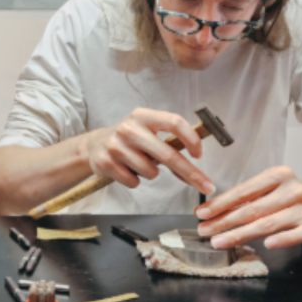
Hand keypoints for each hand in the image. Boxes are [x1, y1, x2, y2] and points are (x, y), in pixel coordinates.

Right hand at [87, 108, 214, 194]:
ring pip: (151, 172)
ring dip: (151, 173)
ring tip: (139, 163)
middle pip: (167, 154)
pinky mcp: (106, 162)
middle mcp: (129, 128)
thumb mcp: (147, 130)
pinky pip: (134, 182)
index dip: (191, 139)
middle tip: (206, 185)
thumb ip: (168, 143)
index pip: (174, 122)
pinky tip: (126, 169)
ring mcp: (116, 146)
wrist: (94, 145)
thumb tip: (194, 166)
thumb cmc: (130, 139)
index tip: (199, 154)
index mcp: (143, 116)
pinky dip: (135, 180)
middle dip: (190, 173)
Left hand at [194, 165, 301, 249]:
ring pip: (268, 223)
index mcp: (278, 175)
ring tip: (219, 241)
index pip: (244, 191)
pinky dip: (283, 239)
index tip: (202, 213)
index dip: (220, 203)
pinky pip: (297, 235)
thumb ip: (244, 199)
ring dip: (240, 234)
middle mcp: (293, 189)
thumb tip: (209, 211)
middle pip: (253, 209)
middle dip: (224, 221)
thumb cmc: (287, 196)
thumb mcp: (268, 190)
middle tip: (205, 231)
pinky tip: (267, 244)